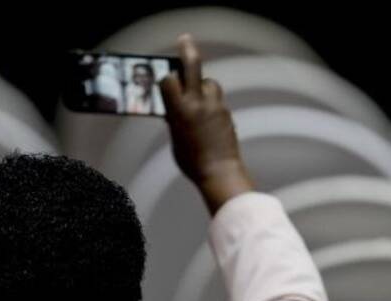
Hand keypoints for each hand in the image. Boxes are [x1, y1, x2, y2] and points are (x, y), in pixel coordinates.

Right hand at [161, 34, 252, 212]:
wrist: (220, 172)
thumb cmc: (192, 162)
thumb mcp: (175, 139)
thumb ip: (174, 119)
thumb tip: (174, 107)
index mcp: (179, 111)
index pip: (169, 80)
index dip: (165, 78)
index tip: (163, 80)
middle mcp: (197, 103)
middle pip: (192, 66)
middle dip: (187, 51)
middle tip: (184, 39)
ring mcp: (215, 106)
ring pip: (208, 83)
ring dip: (202, 84)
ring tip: (196, 98)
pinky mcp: (226, 112)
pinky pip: (216, 100)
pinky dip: (210, 103)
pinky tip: (207, 119)